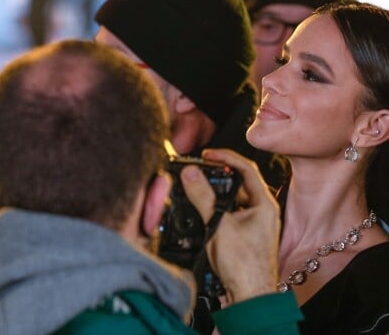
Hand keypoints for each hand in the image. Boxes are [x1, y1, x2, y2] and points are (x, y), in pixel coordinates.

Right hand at [180, 149, 279, 303]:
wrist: (250, 299)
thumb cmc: (245, 267)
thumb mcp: (219, 225)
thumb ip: (202, 196)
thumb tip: (191, 172)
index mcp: (264, 204)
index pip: (246, 168)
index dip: (225, 156)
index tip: (207, 154)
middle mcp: (261, 212)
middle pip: (237, 182)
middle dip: (217, 174)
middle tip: (198, 169)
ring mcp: (253, 224)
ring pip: (231, 199)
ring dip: (213, 192)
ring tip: (196, 188)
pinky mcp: (243, 235)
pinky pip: (227, 213)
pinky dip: (214, 208)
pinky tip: (201, 211)